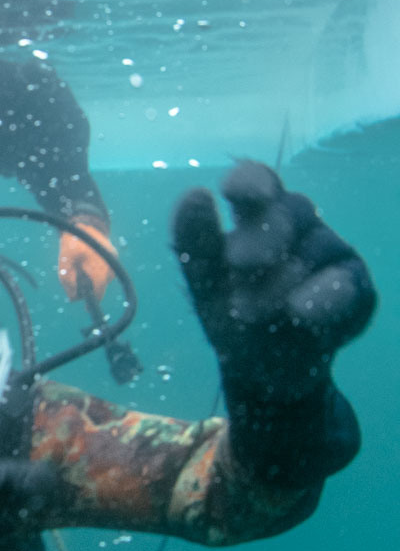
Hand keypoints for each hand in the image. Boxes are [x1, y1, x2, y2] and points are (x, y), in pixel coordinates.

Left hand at [57, 220, 115, 302]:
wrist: (83, 223)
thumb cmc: (72, 243)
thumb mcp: (64, 263)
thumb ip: (68, 282)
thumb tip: (74, 299)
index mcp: (98, 263)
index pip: (99, 287)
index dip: (93, 299)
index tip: (86, 308)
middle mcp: (109, 262)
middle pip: (101, 286)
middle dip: (89, 289)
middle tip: (76, 287)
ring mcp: (114, 259)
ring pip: (103, 279)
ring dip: (92, 279)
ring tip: (80, 268)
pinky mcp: (114, 257)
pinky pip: (105, 272)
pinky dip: (96, 272)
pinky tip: (88, 265)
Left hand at [172, 161, 374, 403]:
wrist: (264, 371)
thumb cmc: (232, 314)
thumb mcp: (205, 285)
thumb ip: (195, 244)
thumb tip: (196, 193)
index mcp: (256, 214)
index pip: (255, 180)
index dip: (250, 181)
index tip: (237, 193)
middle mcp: (298, 224)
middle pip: (292, 208)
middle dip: (264, 236)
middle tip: (241, 264)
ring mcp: (332, 251)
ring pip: (317, 247)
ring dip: (282, 281)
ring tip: (250, 312)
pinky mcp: (356, 286)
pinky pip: (347, 283)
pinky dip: (323, 298)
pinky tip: (301, 313)